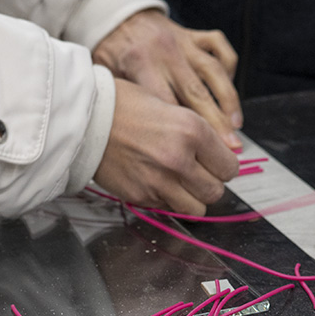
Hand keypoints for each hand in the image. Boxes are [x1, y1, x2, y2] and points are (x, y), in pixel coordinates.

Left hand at [93, 10, 242, 149]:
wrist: (115, 15)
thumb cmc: (111, 53)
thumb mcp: (108, 79)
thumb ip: (128, 103)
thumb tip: (146, 138)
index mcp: (141, 64)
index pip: (168, 103)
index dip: (186, 130)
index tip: (198, 152)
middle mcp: (166, 53)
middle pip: (197, 93)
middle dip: (217, 123)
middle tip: (230, 148)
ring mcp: (183, 42)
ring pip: (214, 72)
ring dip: (228, 101)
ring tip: (236, 125)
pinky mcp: (194, 34)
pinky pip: (219, 47)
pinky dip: (228, 67)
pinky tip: (228, 89)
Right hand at [93, 79, 238, 214]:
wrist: (85, 119)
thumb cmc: (123, 106)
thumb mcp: (170, 107)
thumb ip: (196, 134)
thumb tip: (215, 154)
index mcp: (192, 130)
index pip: (229, 167)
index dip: (222, 167)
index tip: (214, 165)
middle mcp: (179, 158)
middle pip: (216, 192)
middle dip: (208, 185)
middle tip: (196, 175)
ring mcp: (160, 180)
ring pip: (196, 209)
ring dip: (190, 199)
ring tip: (177, 184)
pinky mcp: (141, 195)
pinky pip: (167, 208)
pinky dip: (165, 200)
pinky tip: (153, 181)